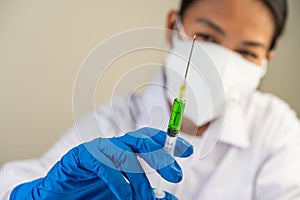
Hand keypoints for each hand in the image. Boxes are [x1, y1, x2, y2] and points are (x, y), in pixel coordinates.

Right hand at [10, 127, 192, 199]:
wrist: (59, 196)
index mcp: (126, 152)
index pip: (152, 142)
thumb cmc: (93, 194)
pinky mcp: (80, 156)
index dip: (170, 143)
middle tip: (176, 175)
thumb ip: (146, 195)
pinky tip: (124, 196)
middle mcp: (114, 147)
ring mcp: (97, 149)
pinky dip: (118, 181)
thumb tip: (170, 198)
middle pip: (142, 140)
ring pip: (125, 153)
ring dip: (139, 178)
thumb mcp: (126, 196)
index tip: (189, 151)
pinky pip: (103, 164)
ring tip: (146, 199)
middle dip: (161, 155)